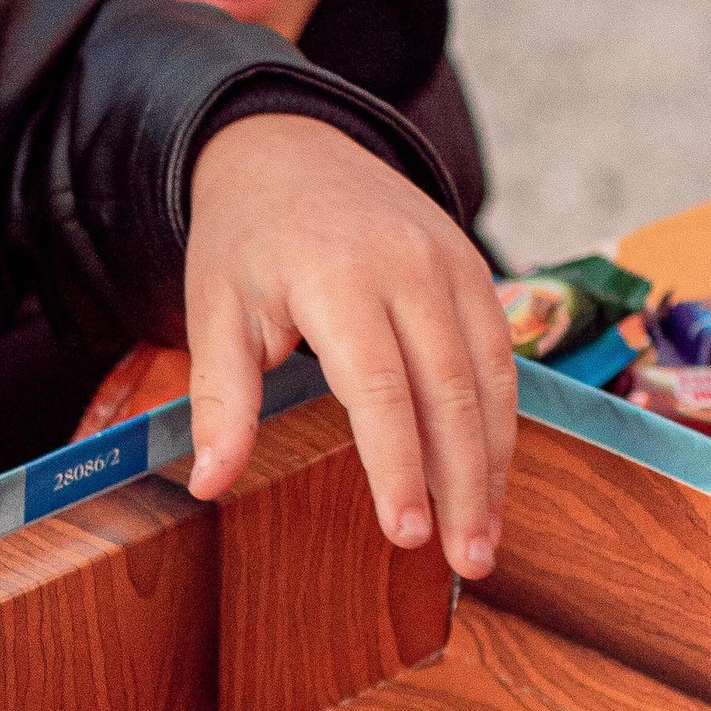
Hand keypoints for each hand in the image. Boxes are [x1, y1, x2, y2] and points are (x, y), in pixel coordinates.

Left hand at [183, 118, 515, 579]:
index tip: (406, 534)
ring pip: (489, 379)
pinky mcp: (474, 269)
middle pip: (450, 393)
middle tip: (466, 562)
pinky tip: (490, 479)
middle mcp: (408, 267)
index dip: (398, 467)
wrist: (288, 148)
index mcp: (337, 278)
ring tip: (483, 539)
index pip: (380, 390)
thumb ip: (222, 399)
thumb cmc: (246, 240)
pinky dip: (500, 422)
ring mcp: (451, 264)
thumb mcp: (214, 312)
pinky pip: (502, 356)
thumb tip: (209, 485)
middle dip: (463, 485)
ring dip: (492, 465)